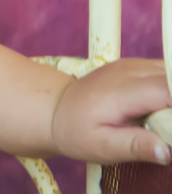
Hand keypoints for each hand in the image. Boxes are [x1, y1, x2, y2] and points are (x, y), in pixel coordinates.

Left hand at [51, 58, 171, 164]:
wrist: (55, 108)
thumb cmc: (77, 131)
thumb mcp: (103, 146)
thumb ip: (135, 147)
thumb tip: (167, 151)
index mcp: (122, 91)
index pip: (168, 90)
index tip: (169, 127)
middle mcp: (130, 71)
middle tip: (164, 128)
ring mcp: (132, 64)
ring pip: (170, 72)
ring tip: (161, 120)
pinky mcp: (135, 66)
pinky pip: (164, 73)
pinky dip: (169, 90)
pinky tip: (158, 110)